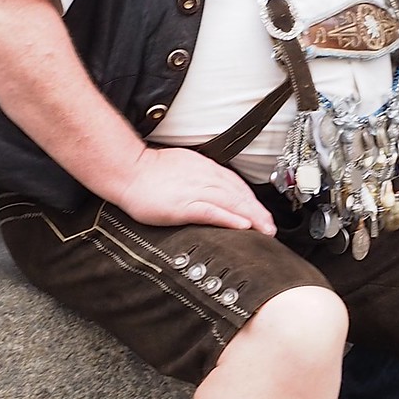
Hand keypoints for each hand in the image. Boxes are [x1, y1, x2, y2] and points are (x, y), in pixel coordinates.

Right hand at [113, 147, 276, 233]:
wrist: (128, 170)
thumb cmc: (149, 172)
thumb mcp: (182, 167)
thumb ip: (200, 178)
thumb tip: (213, 189)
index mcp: (205, 169)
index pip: (237, 186)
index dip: (253, 202)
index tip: (263, 215)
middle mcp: (205, 179)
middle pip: (239, 196)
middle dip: (259, 213)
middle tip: (271, 229)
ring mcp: (195, 192)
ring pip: (231, 204)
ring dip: (252, 218)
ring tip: (265, 230)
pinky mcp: (183, 205)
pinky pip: (212, 211)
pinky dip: (229, 218)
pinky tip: (241, 226)